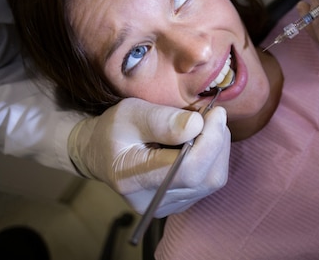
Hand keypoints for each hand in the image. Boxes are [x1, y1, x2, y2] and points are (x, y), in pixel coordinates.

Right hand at [68, 98, 230, 216]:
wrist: (101, 152)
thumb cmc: (113, 130)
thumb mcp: (129, 113)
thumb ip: (161, 120)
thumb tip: (197, 124)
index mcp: (135, 180)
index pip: (189, 170)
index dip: (210, 140)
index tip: (215, 112)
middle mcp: (155, 201)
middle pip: (207, 178)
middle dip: (217, 141)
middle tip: (211, 114)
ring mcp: (169, 205)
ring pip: (213, 179)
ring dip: (217, 147)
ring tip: (204, 125)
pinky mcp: (180, 202)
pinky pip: (209, 180)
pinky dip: (213, 156)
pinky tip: (200, 140)